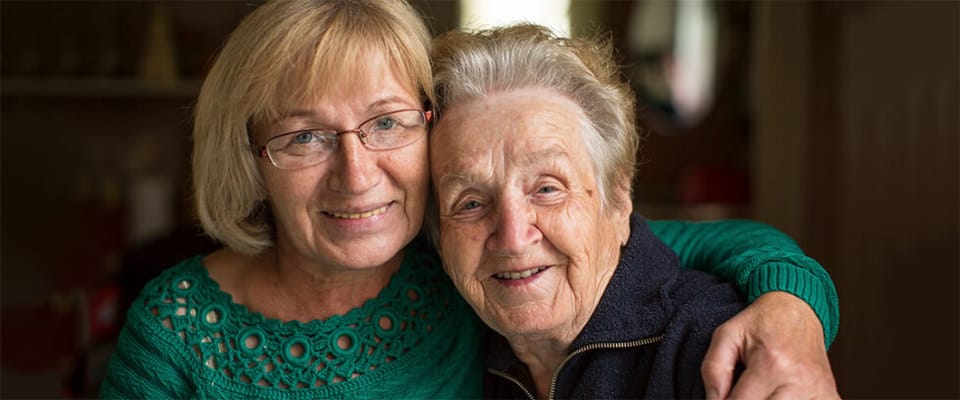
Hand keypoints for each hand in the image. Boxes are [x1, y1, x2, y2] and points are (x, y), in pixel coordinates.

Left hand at [701, 291, 838, 398]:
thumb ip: (713, 370)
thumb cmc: (761, 322)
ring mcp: (818, 391)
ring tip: (761, 390)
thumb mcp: (726, 336)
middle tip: (743, 391)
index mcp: (771, 365)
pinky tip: (780, 394)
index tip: (723, 395)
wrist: (797, 309)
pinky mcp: (829, 395)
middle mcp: (798, 381)